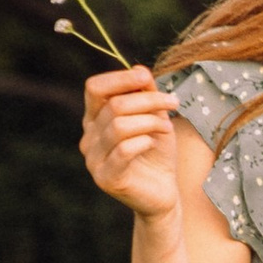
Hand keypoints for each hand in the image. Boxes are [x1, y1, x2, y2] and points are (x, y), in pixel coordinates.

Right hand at [83, 66, 184, 223]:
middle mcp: (88, 137)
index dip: (119, 79)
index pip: (95, 88)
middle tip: (173, 103)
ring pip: (119, 126)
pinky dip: (144, 141)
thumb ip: (145, 94)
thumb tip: (139, 69)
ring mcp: (93, 160)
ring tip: (167, 127)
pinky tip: (153, 144)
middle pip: (114, 105)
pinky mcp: (105, 178)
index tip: (146, 78)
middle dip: (148, 100)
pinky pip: (123, 150)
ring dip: (149, 121)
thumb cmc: (157, 153)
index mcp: (95, 119)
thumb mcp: (155, 117)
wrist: (163, 193)